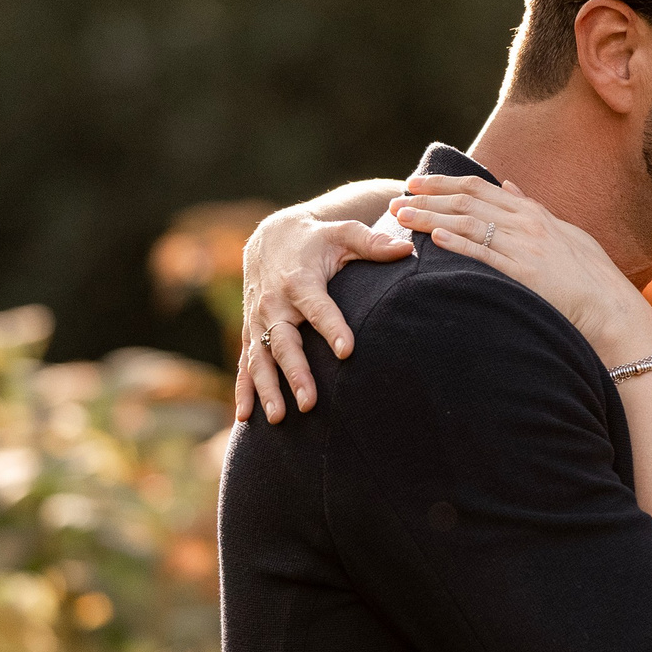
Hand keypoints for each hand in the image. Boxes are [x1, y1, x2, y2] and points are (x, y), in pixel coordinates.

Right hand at [235, 195, 412, 422]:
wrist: (271, 238)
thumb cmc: (317, 240)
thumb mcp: (343, 233)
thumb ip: (372, 243)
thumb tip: (407, 250)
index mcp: (300, 282)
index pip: (318, 308)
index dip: (332, 328)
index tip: (347, 351)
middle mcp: (275, 304)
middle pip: (284, 343)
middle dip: (296, 373)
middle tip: (310, 402)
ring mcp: (259, 321)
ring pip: (260, 359)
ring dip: (267, 389)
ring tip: (280, 418)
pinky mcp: (251, 332)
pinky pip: (244, 363)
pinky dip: (244, 390)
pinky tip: (247, 418)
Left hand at [389, 177, 651, 363]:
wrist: (612, 308)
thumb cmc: (590, 276)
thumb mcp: (565, 233)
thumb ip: (534, 210)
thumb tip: (510, 187)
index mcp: (534, 212)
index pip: (481, 188)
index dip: (445, 183)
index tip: (418, 182)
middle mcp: (528, 223)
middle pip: (469, 200)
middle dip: (429, 196)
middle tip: (398, 196)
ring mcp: (526, 246)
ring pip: (469, 223)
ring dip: (432, 217)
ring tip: (403, 216)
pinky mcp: (526, 272)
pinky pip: (486, 253)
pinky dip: (459, 242)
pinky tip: (435, 238)